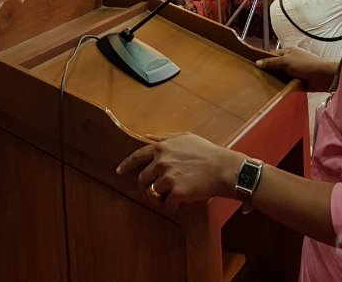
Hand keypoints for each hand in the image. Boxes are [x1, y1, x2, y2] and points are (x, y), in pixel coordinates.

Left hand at [116, 133, 244, 208]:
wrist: (222, 168)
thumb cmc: (206, 152)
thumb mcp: (185, 137)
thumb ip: (164, 137)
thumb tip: (147, 136)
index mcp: (161, 148)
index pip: (136, 157)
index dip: (126, 165)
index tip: (119, 171)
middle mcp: (161, 162)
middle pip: (142, 179)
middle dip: (145, 186)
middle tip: (153, 191)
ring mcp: (167, 177)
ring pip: (154, 193)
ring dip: (161, 197)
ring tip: (171, 197)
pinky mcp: (176, 192)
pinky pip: (167, 204)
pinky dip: (173, 206)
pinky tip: (182, 203)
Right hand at [256, 46, 337, 91]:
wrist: (324, 77)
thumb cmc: (306, 65)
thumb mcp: (286, 61)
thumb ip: (272, 62)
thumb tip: (257, 63)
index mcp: (288, 52)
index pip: (272, 55)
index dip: (264, 60)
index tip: (253, 67)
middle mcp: (291, 61)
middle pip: (275, 66)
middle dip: (268, 72)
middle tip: (255, 79)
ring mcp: (294, 72)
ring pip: (280, 76)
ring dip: (275, 81)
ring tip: (261, 87)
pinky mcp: (297, 82)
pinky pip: (286, 84)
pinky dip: (282, 87)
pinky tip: (273, 92)